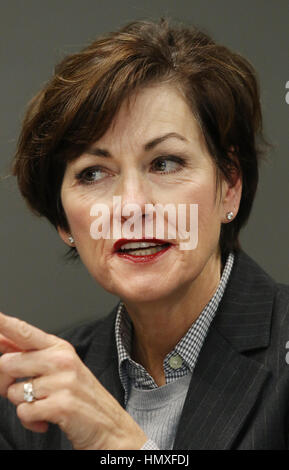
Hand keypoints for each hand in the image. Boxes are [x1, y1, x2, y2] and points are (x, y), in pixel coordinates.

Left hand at [0, 312, 147, 448]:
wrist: (109, 425)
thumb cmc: (81, 396)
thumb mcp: (60, 368)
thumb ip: (30, 355)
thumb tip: (1, 341)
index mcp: (60, 347)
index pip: (25, 332)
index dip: (4, 323)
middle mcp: (61, 359)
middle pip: (8, 363)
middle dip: (5, 383)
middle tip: (23, 392)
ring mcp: (63, 381)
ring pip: (13, 391)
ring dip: (23, 404)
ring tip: (43, 405)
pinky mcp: (61, 404)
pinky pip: (23, 412)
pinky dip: (30, 421)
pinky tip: (46, 419)